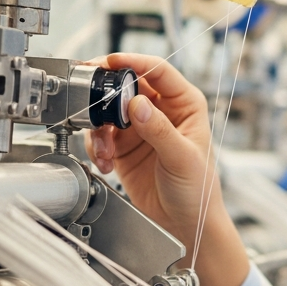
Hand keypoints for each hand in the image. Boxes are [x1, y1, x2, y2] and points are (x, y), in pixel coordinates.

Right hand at [84, 53, 248, 285]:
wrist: (184, 223)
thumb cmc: (197, 190)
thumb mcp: (181, 158)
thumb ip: (159, 130)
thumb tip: (137, 103)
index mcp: (184, 104)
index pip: (158, 70)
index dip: (132, 62)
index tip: (109, 61)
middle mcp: (160, 111)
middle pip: (126, 86)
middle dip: (105, 95)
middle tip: (89, 100)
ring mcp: (140, 127)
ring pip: (108, 111)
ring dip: (100, 129)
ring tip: (107, 152)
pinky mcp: (124, 146)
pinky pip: (101, 136)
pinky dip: (98, 148)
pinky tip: (106, 164)